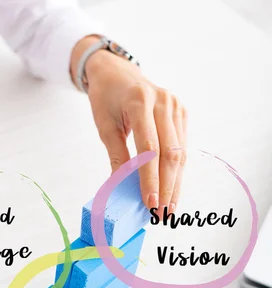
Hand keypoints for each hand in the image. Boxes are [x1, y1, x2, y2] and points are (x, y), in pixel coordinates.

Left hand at [71, 37, 187, 213]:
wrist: (118, 73)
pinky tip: (172, 189)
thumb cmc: (107, 99)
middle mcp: (163, 102)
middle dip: (167, 187)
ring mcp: (176, 106)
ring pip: (180, 153)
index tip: (149, 202)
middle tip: (162, 214)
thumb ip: (117, 156)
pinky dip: (176, 170)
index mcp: (140, 102)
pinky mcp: (182, 112)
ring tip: (168, 208)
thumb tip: (122, 189)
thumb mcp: (105, 126)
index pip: (149, 148)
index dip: (150, 178)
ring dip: (175, 184)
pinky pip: (181, 146)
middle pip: (170, 153)